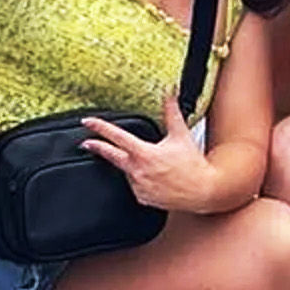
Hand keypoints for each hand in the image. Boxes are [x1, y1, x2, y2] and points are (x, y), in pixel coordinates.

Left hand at [81, 95, 217, 212]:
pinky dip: (141, 179)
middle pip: (111, 156)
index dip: (100, 127)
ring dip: (131, 164)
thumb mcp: (180, 134)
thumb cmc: (193, 165)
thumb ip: (171, 111)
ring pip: (127, 171)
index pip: (116, 136)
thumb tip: (169, 91)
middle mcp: (138, 171)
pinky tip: (155, 177)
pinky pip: (136, 186)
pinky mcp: (142, 198)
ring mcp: (139, 186)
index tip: (87, 122)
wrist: (202, 191)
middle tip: (86, 143)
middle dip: (97, 148)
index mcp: (144, 153)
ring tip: (153, 164)